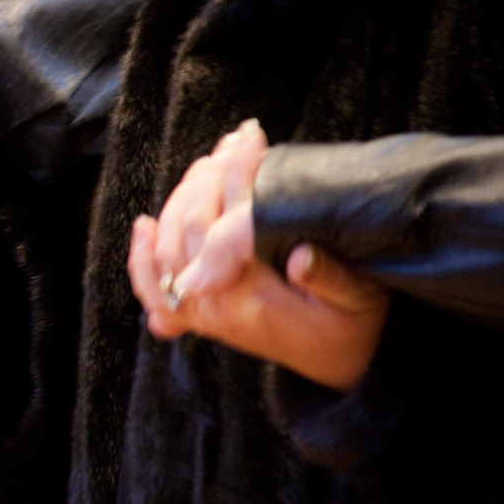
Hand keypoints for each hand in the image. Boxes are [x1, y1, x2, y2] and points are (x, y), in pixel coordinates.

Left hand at [130, 120, 390, 391]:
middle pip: (190, 227)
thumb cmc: (350, 325)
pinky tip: (144, 226)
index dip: (237, 174)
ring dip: (183, 197)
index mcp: (250, 297)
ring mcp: (200, 313)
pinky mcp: (195, 317)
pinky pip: (154, 291)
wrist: (336, 365)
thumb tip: (300, 256)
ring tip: (210, 162)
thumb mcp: (360, 299)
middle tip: (234, 142)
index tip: (252, 138)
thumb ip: (331, 278)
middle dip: (210, 177)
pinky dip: (143, 258)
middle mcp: (215, 306)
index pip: (224, 224)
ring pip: (167, 247)